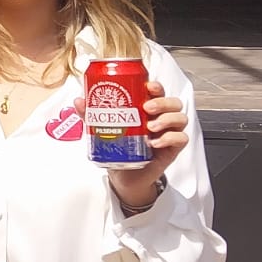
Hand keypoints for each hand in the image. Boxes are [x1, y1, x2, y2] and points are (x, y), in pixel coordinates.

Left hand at [76, 80, 187, 208]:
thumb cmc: (118, 147)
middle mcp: (160, 118)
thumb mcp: (102, 128)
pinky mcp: (172, 149)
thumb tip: (79, 100)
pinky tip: (155, 142)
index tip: (148, 86)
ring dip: (167, 118)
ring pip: (181, 117)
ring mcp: (168, 133)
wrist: (124, 175)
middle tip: (147, 108)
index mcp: (146, 108)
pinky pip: (181, 139)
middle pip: (173, 102)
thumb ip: (91, 115)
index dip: (156, 86)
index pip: (158, 91)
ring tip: (150, 126)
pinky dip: (170, 138)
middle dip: (162, 102)